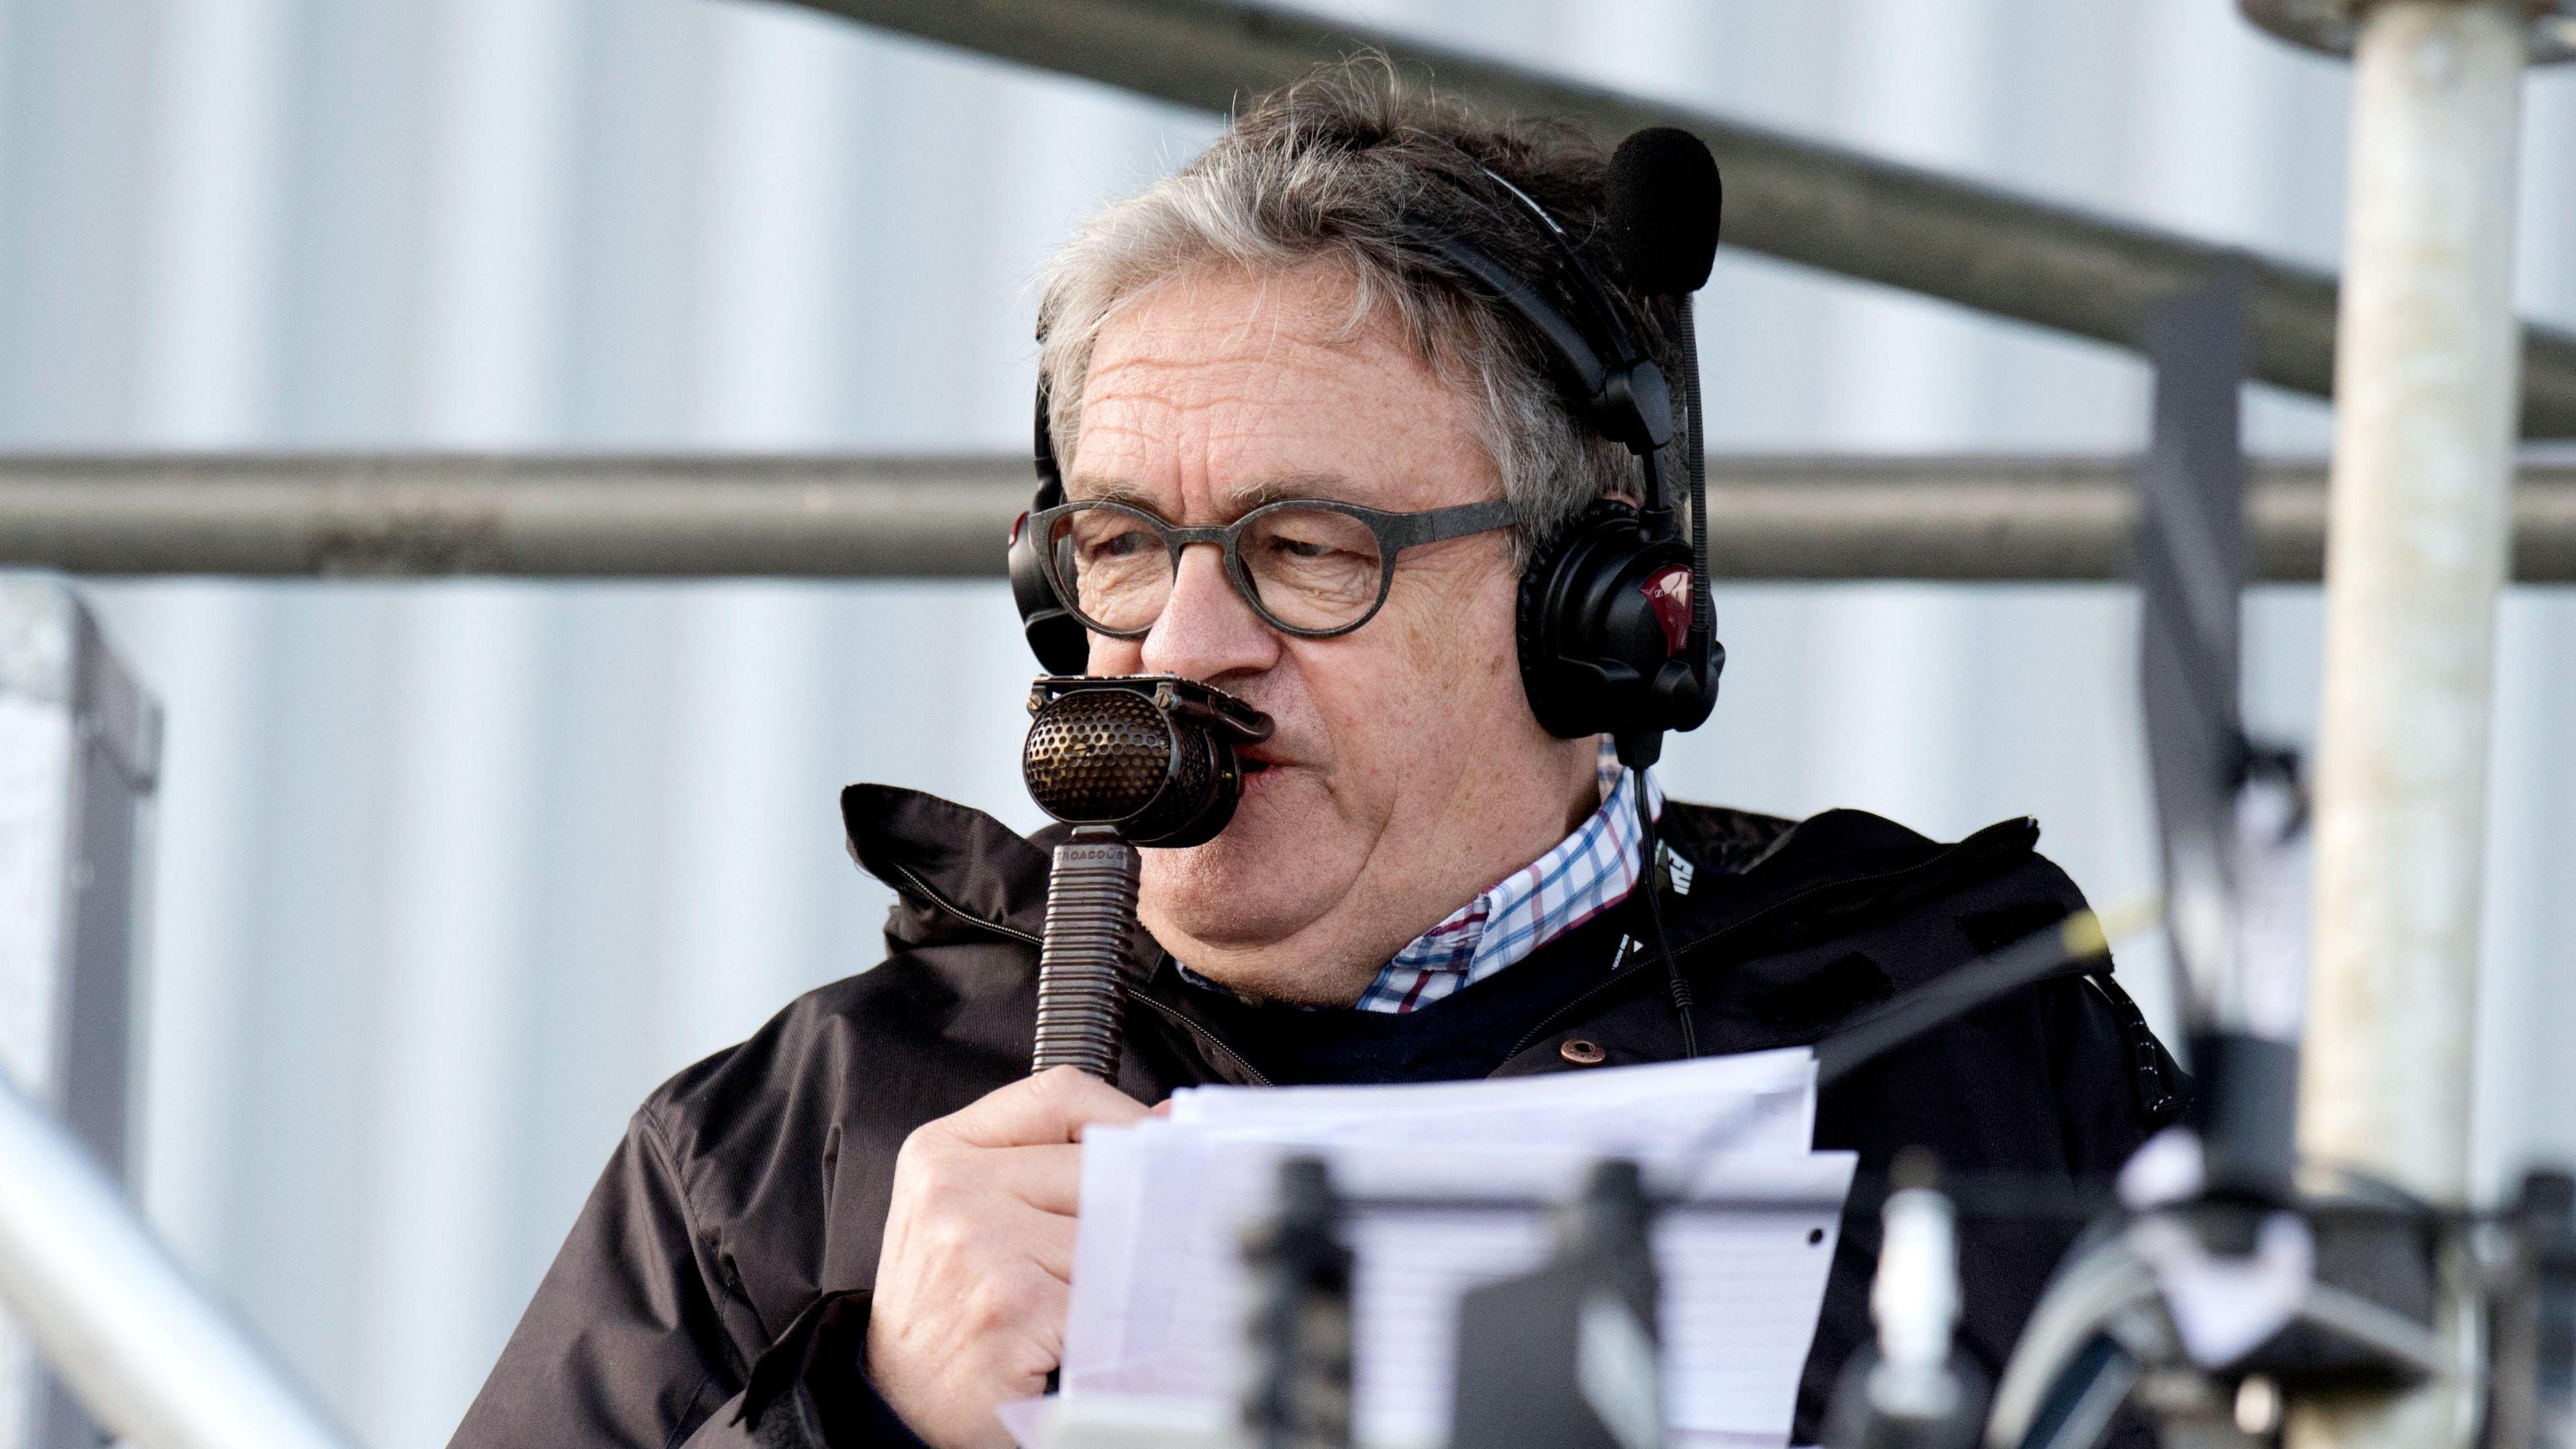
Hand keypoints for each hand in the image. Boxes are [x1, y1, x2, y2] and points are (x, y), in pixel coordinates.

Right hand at [866, 1067, 1150, 1448]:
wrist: (901, 1403)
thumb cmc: (948, 1305)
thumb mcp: (973, 1210)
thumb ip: (1052, 1157)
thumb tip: (1162, 1123)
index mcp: (942, 1151)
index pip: (1061, 1095)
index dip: (1123, 1118)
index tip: (1156, 1147)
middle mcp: (954, 1187)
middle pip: (1100, 1163)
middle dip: (1133, 1211)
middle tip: (1129, 1250)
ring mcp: (981, 1242)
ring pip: (1114, 1230)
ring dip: (1125, 1272)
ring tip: (1093, 1301)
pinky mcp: (1014, 1302)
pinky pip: (1108, 1291)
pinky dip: (1115, 1319)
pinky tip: (1082, 1338)